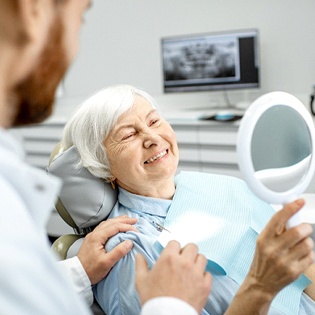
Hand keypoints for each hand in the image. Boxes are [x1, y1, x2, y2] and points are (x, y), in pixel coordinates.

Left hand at [77, 215, 136, 284]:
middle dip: (124, 220)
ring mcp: (92, 236)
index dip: (127, 227)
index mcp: (97, 237)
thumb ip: (118, 252)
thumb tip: (129, 242)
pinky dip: (112, 224)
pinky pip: (103, 227)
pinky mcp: (91, 240)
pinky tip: (115, 226)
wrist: (77, 276)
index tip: (136, 230)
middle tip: (134, 220)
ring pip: (107, 223)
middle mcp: (94, 234)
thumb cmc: (91, 271)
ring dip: (118, 220)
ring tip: (127, 220)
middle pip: (111, 222)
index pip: (115, 227)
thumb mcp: (106, 263)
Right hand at [135, 240, 211, 313]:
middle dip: (187, 252)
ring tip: (191, 270)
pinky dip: (203, 276)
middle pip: (192, 247)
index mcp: (169, 258)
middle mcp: (184, 262)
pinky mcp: (205, 285)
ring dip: (196, 262)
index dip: (173, 248)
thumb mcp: (141, 281)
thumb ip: (140, 265)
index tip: (172, 254)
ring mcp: (196, 273)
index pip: (175, 242)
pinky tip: (196, 281)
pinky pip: (208, 274)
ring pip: (202, 258)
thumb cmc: (154, 300)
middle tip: (183, 260)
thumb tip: (139, 255)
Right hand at [225, 199, 313, 314]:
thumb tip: (289, 213)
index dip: (291, 208)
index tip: (300, 201)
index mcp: (264, 238)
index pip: (278, 219)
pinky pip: (310, 257)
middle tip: (304, 228)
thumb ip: (275, 229)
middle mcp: (273, 249)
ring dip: (307, 242)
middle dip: (305, 227)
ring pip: (307, 244)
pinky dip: (308, 254)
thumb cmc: (262, 259)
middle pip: (298, 231)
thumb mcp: (262, 241)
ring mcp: (284, 261)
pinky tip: (299, 256)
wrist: (260, 283)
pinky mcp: (294, 272)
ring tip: (300, 245)